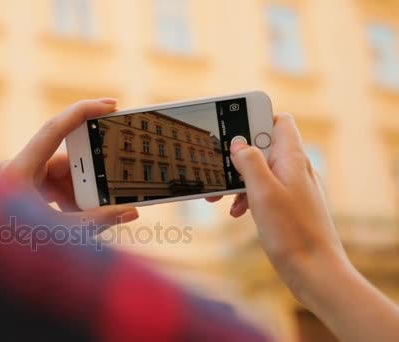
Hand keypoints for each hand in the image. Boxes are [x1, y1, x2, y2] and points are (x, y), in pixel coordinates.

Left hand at [0, 98, 138, 228]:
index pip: (55, 128)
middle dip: (90, 178)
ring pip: (60, 177)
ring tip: (96, 213)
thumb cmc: (14, 249)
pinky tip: (80, 219)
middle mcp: (16, 169)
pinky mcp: (20, 191)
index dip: (84, 112)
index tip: (111, 105)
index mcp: (19, 170)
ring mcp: (18, 179)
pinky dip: (68, 201)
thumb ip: (98, 221)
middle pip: (63, 162)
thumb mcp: (61, 234)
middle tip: (112, 187)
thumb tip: (130, 211)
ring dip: (79, 195)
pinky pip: (51, 188)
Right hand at [226, 114, 398, 341]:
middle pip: (263, 147)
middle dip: (237, 156)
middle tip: (216, 166)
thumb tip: (238, 143)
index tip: (232, 128)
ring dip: (237, 179)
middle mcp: (294, 169)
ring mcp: (291, 188)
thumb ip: (250, 162)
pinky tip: (236, 212)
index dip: (256, 118)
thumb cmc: (292, 232)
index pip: (279, 121)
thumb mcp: (263, 191)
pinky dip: (246, 197)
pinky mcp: (286, 207)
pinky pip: (262, 191)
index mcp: (292, 158)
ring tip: (219, 194)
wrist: (313, 271)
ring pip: (259, 171)